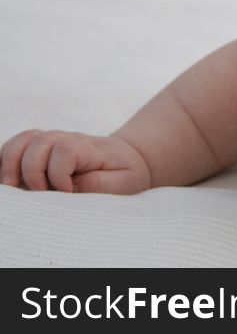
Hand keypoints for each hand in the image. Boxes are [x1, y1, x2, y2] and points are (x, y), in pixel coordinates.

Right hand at [0, 130, 150, 193]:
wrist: (127, 157)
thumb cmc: (125, 173)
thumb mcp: (124, 182)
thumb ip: (98, 184)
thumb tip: (69, 187)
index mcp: (90, 148)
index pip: (65, 149)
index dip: (59, 173)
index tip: (67, 192)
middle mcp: (68, 139)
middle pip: (39, 143)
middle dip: (33, 172)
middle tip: (41, 194)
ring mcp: (52, 140)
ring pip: (22, 140)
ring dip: (11, 164)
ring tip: (13, 187)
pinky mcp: (41, 147)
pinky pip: (16, 145)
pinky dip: (6, 160)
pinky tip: (10, 180)